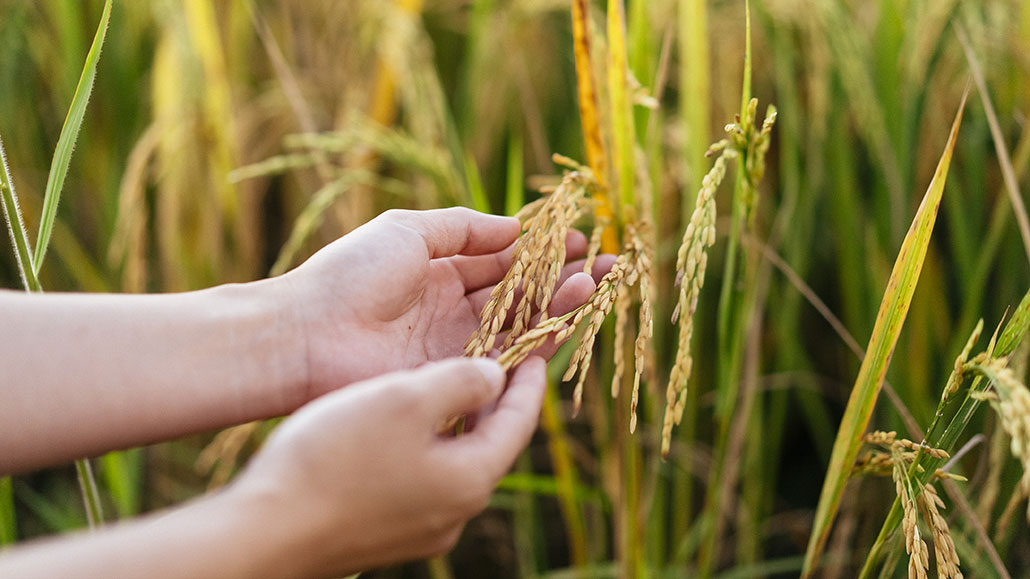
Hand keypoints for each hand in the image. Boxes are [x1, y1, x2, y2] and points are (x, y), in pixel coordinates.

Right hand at [233, 356, 545, 577]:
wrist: (264, 532)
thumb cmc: (335, 459)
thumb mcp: (405, 400)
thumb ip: (461, 381)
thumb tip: (494, 376)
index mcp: (470, 481)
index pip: (519, 424)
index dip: (530, 382)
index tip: (538, 352)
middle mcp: (455, 515)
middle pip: (490, 445)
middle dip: (494, 401)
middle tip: (497, 361)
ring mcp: (420, 531)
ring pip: (454, 462)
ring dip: (457, 422)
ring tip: (449, 384)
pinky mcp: (386, 535)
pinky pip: (423, 480)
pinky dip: (428, 445)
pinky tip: (403, 426)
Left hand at [278, 207, 611, 404]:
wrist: (308, 336)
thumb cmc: (349, 275)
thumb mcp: (407, 231)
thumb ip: (462, 227)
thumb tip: (514, 227)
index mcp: (438, 271)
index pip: (502, 260)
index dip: (541, 250)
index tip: (578, 238)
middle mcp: (452, 309)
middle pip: (519, 293)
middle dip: (561, 278)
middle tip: (603, 266)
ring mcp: (454, 345)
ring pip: (519, 325)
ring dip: (557, 305)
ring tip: (592, 284)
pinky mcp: (455, 377)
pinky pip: (505, 358)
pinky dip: (537, 340)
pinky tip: (564, 318)